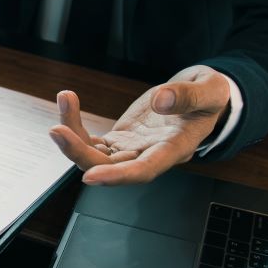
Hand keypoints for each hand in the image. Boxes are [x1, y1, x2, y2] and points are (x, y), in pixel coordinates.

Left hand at [49, 65, 230, 184]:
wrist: (201, 99)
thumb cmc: (210, 98)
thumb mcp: (210, 90)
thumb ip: (188, 95)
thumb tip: (161, 100)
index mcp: (174, 149)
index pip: (143, 171)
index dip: (117, 177)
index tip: (90, 176)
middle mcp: (148, 156)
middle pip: (108, 167)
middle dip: (79, 153)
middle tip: (57, 130)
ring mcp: (131, 150)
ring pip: (94, 155)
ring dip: (72, 135)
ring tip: (65, 99)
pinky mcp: (120, 140)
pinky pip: (91, 140)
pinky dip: (75, 123)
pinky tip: (68, 100)